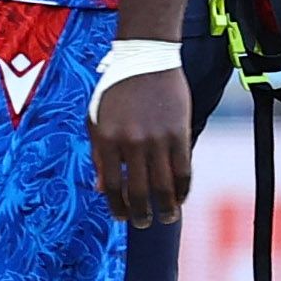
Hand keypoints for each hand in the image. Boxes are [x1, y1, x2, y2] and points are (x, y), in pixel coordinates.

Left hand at [89, 68, 191, 229]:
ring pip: (163, 187)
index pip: (112, 186)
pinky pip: (183, 171)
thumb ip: (99, 154)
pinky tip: (180, 197)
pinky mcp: (179, 133)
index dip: (117, 208)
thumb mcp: (96, 117)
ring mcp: (157, 138)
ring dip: (165, 209)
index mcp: (106, 138)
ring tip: (166, 217)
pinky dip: (182, 189)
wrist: (146, 57)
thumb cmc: (117, 88)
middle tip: (145, 223)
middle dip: (142, 215)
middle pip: (138, 192)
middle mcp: (131, 141)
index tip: (122, 218)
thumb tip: (102, 189)